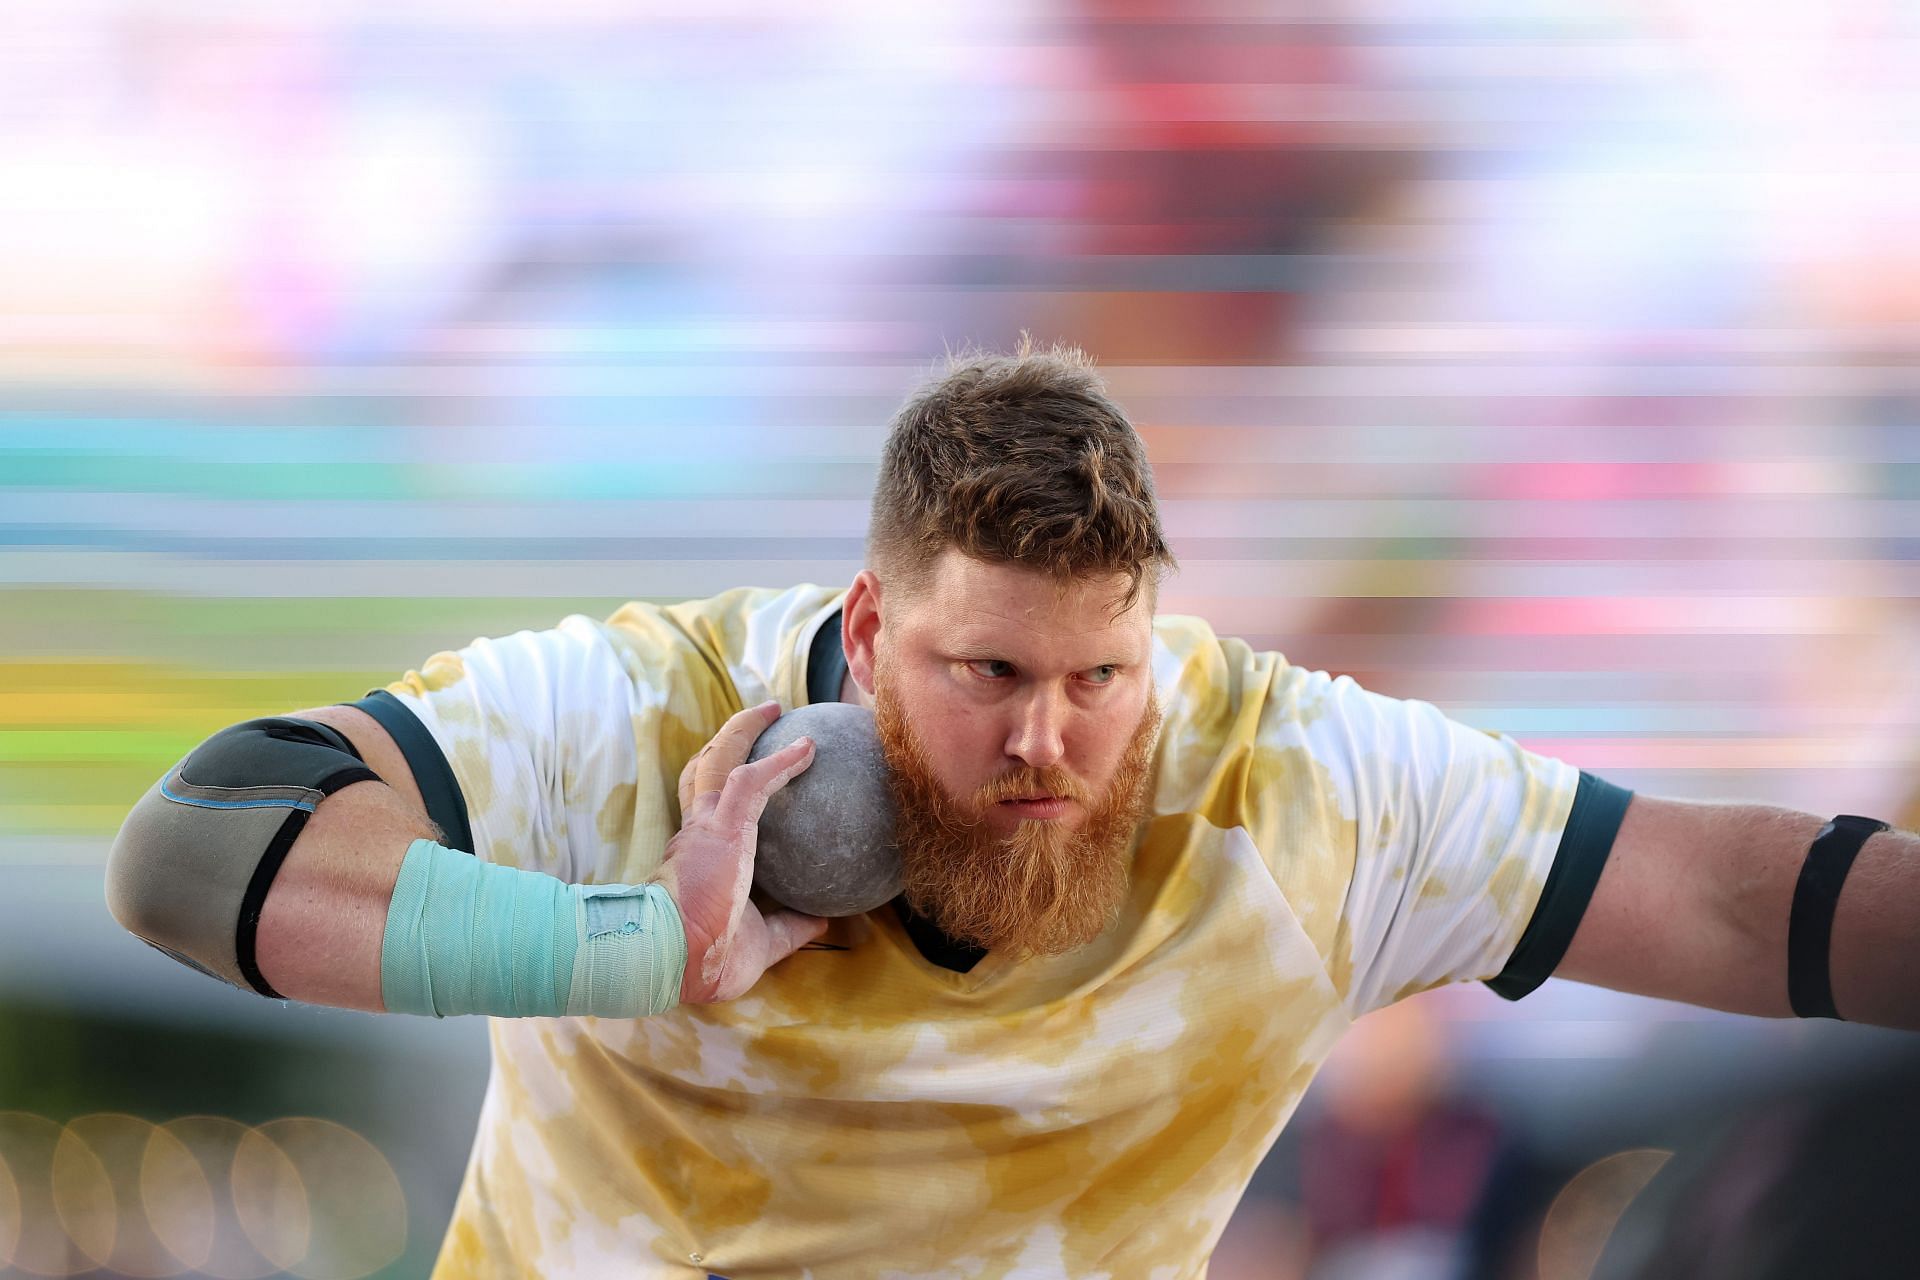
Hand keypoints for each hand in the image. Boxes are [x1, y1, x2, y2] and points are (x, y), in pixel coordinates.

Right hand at [654, 700, 828, 1003]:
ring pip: (718, 760)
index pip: (705, 813)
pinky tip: (809, 748)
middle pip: (701, 773)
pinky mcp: (721, 824)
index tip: (743, 780)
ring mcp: (705, 825)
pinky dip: (782, 760)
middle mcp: (694, 833)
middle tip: (755, 725)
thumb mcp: (762, 942)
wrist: (675, 960)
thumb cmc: (710, 960)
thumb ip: (789, 926)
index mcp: (695, 859)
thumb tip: (824, 920)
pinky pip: (754, 779)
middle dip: (724, 744)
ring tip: (773, 709)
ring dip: (744, 731)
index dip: (720, 792)